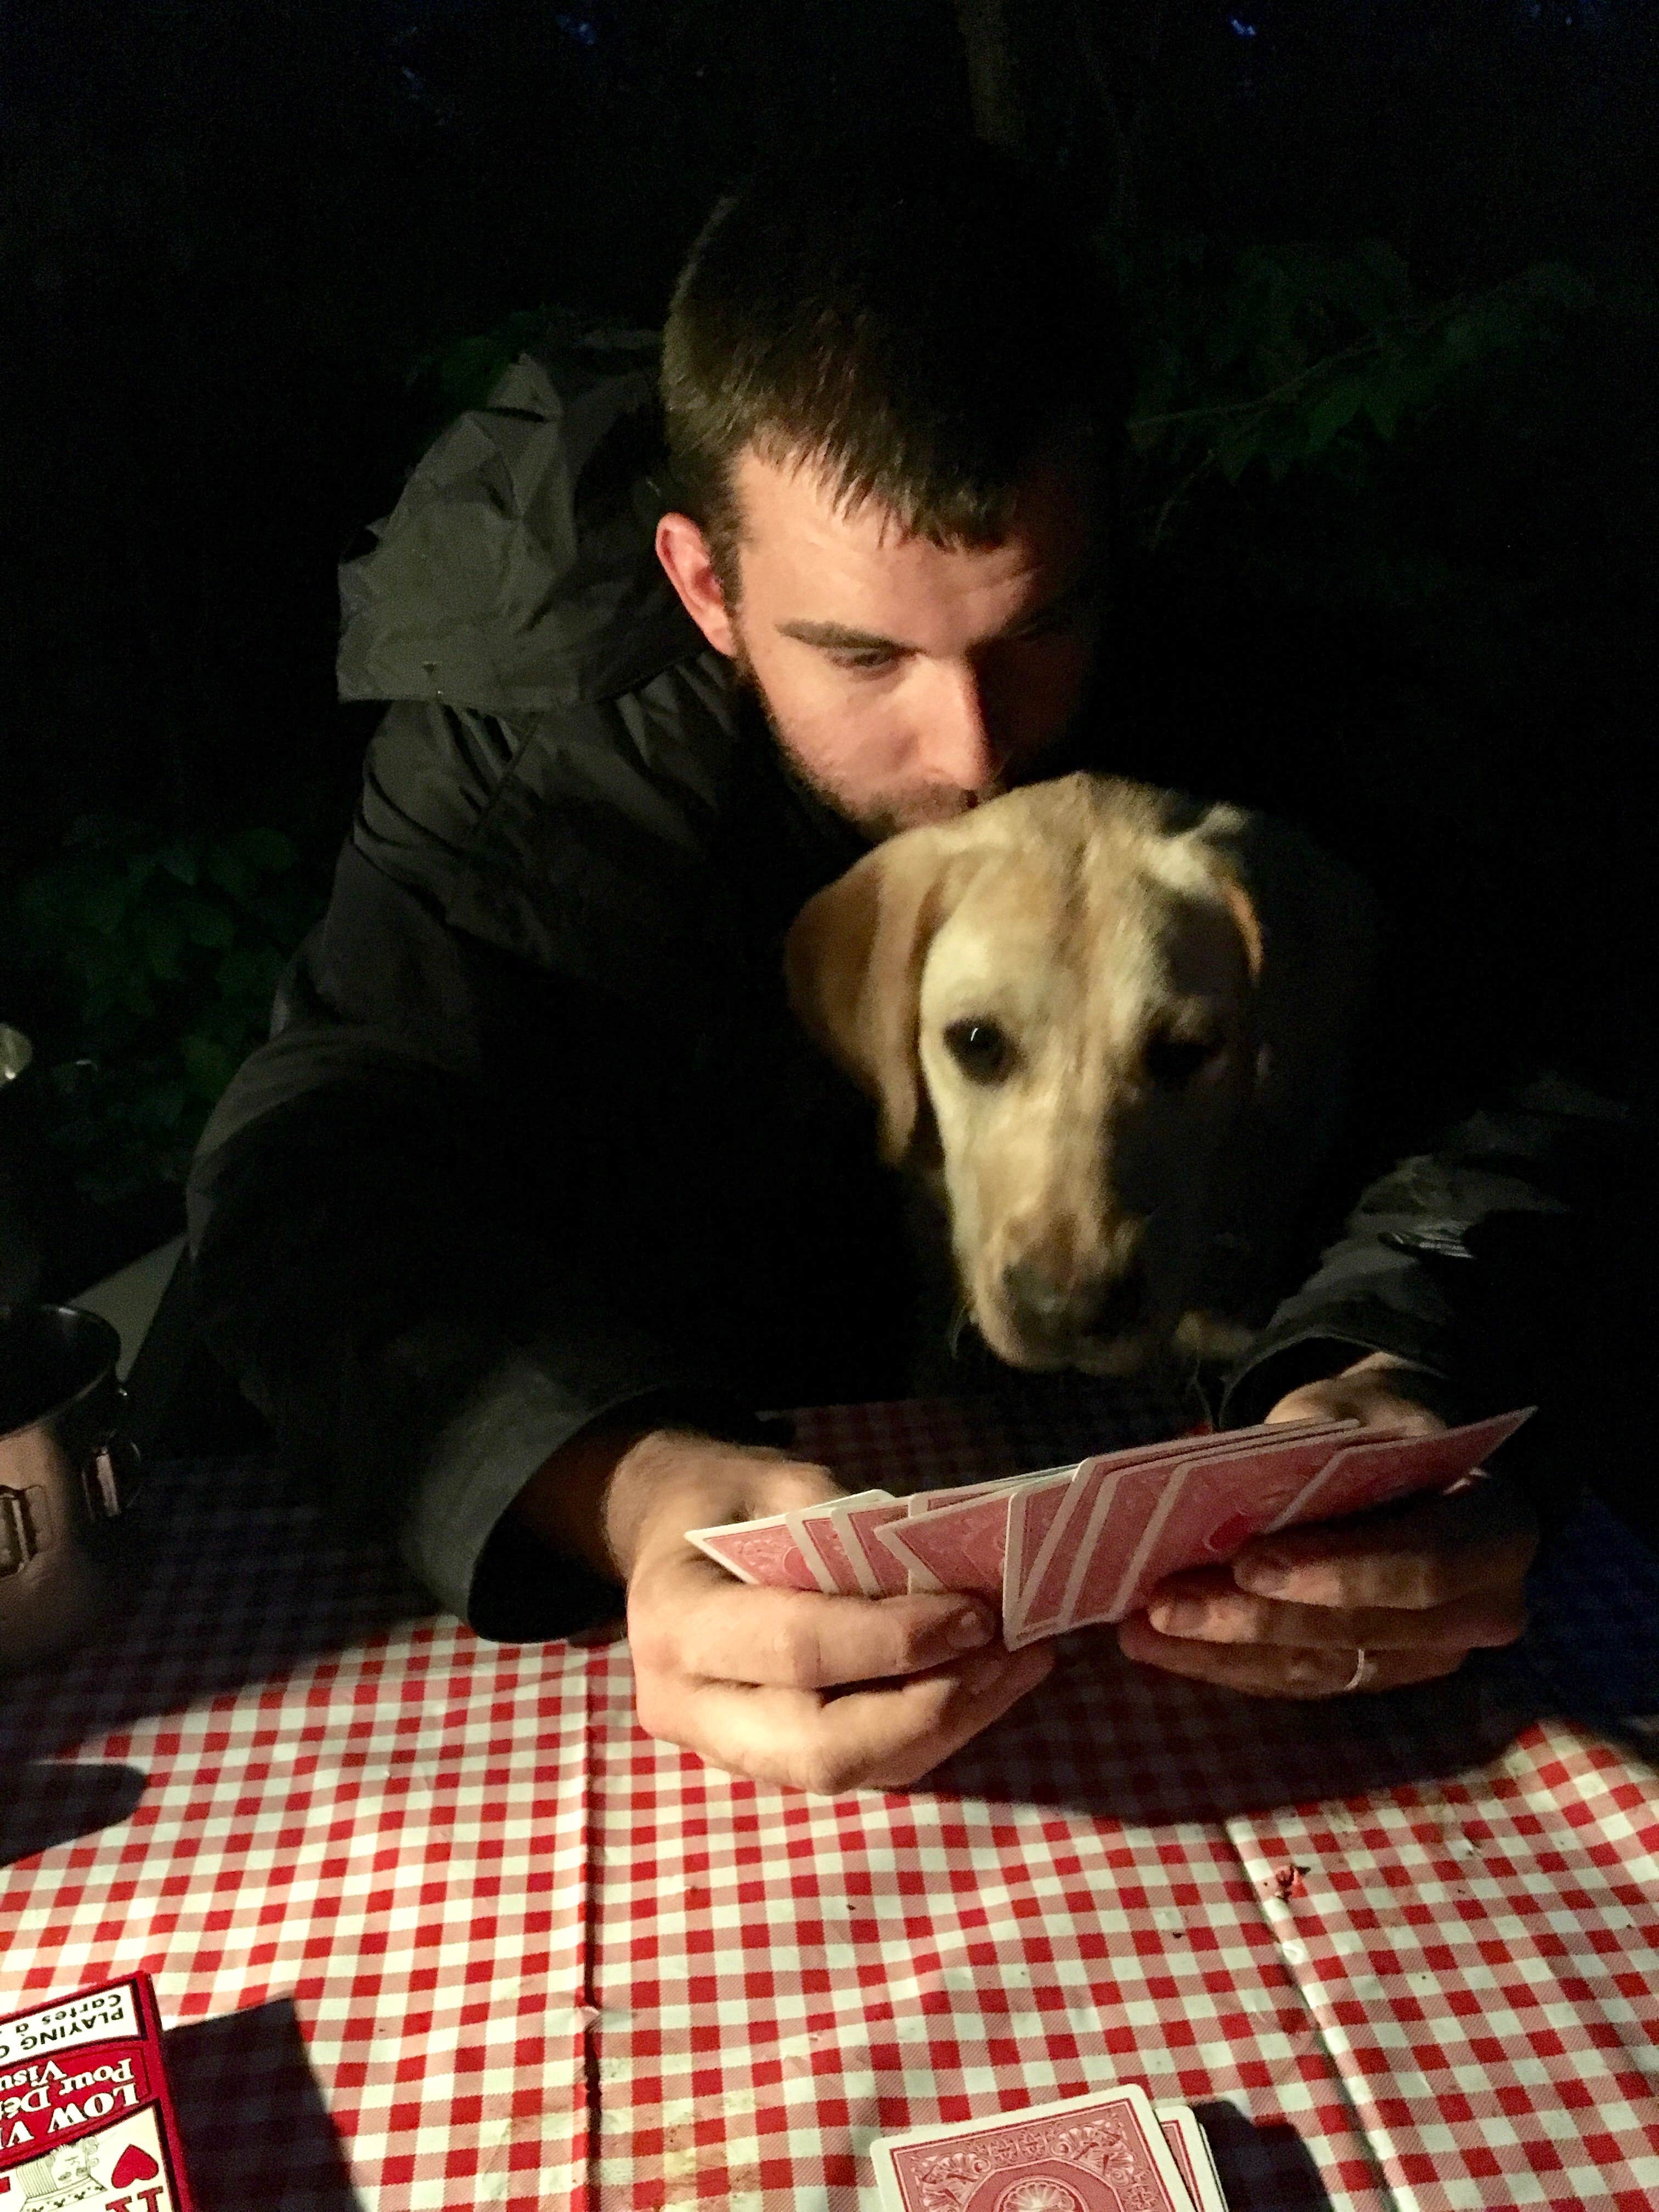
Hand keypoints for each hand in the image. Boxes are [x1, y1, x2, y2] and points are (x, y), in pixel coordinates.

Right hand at [607, 1431, 1052, 1792]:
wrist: (664, 1532)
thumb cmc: (722, 1499)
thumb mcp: (778, 1484)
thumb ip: (850, 1533)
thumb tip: (950, 1581)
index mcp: (676, 1620)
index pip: (798, 1650)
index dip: (894, 1641)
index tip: (975, 1612)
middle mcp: (685, 1705)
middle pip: (821, 1748)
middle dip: (927, 1709)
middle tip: (1005, 1653)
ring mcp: (721, 1748)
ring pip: (849, 1771)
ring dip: (946, 1725)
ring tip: (1018, 1666)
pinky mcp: (765, 1761)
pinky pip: (858, 1767)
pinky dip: (929, 1731)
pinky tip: (987, 1683)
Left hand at [1117, 1352, 1537, 1697]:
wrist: (1399, 1450)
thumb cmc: (1376, 1423)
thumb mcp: (1352, 1415)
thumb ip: (1304, 1455)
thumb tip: (1211, 1496)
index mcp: (1497, 1530)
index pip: (1422, 1565)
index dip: (1336, 1571)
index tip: (1248, 1561)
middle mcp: (1479, 1611)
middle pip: (1360, 1632)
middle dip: (1255, 1621)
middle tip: (1166, 1604)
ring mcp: (1427, 1657)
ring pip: (1320, 1669)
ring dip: (1223, 1651)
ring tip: (1141, 1628)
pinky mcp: (1373, 1678)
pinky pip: (1297, 1682)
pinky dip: (1223, 1664)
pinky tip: (1155, 1645)